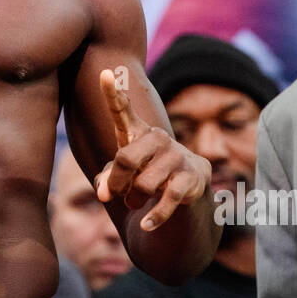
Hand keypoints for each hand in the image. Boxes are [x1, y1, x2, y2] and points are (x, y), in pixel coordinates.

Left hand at [93, 68, 209, 231]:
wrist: (186, 196)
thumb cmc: (145, 178)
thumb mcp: (122, 177)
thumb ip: (107, 180)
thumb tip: (104, 193)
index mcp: (137, 132)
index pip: (122, 110)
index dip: (112, 93)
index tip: (104, 73)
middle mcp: (157, 139)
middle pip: (125, 159)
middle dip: (117, 183)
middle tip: (118, 194)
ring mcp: (177, 156)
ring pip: (144, 183)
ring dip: (134, 199)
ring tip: (136, 202)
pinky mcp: (192, 178)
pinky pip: (167, 199)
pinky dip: (154, 216)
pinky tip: (146, 225)